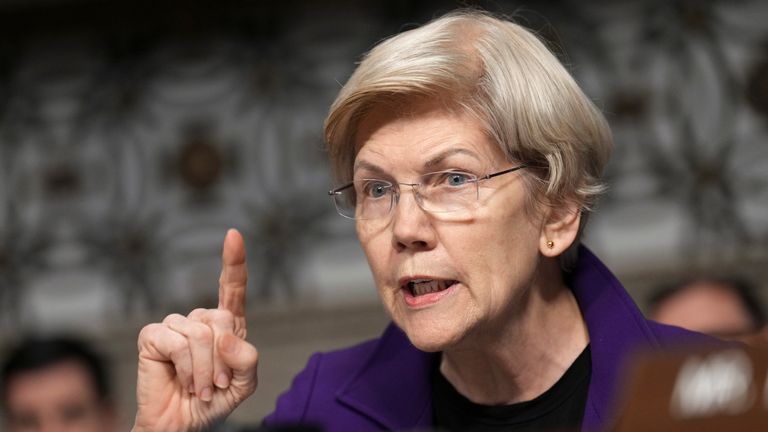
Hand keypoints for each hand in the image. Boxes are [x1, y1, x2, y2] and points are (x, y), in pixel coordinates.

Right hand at [133, 229, 258, 431]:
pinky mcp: (152, 336)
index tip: (233, 235)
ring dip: (206, 369)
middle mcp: (200, 320)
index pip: (232, 288)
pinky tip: (183, 381)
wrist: (182, 425)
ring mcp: (174, 326)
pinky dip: (186, 367)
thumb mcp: (245, 383)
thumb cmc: (213, 401)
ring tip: (201, 387)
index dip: (233, 261)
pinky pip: (177, 342)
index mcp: (226, 326)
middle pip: (222, 320)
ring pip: (200, 333)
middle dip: (224, 359)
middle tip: (219, 384)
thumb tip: (226, 339)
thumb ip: (247, 360)